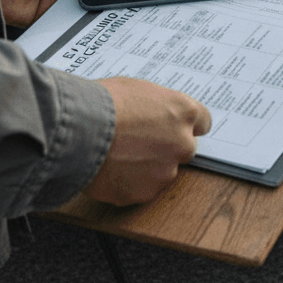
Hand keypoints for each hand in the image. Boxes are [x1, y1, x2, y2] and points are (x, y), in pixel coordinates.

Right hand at [86, 77, 211, 205]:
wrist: (79, 129)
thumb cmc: (104, 102)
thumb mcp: (140, 89)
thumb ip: (158, 107)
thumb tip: (157, 114)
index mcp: (185, 113)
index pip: (202, 123)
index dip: (184, 126)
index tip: (174, 129)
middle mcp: (182, 143)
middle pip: (184, 149)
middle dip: (166, 148)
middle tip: (138, 143)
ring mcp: (164, 171)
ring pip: (161, 172)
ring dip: (146, 168)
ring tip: (117, 156)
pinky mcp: (143, 193)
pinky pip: (138, 189)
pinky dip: (126, 184)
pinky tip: (109, 170)